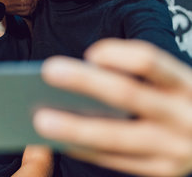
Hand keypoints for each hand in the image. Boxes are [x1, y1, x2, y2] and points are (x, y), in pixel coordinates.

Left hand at [33, 39, 191, 176]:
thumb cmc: (182, 105)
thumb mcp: (175, 85)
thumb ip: (140, 78)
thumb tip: (82, 75)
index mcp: (186, 84)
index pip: (150, 61)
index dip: (117, 55)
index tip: (90, 54)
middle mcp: (184, 116)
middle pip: (127, 94)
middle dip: (85, 81)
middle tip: (48, 71)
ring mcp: (174, 149)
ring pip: (116, 137)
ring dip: (74, 127)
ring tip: (40, 119)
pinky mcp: (162, 171)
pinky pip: (116, 160)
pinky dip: (85, 149)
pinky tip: (61, 141)